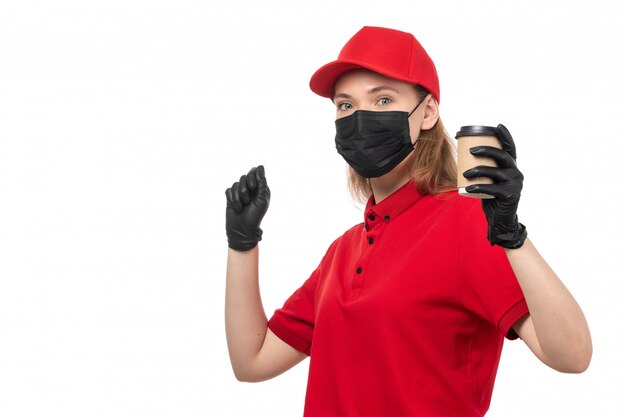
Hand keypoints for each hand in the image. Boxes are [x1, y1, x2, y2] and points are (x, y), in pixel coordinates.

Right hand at [225, 165, 270, 250]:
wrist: (243, 229)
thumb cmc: (255, 215)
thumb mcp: (261, 198)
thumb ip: (261, 182)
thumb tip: (260, 166)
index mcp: (259, 187)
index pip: (255, 172)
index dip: (252, 176)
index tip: (253, 186)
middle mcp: (249, 188)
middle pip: (244, 177)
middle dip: (245, 189)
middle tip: (248, 200)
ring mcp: (239, 192)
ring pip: (235, 184)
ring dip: (239, 197)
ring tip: (243, 207)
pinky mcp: (230, 197)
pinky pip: (229, 191)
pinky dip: (233, 200)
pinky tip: (237, 208)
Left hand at [462, 124, 527, 248]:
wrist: (500, 219)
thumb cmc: (491, 197)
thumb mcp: (488, 180)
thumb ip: (484, 169)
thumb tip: (466, 154)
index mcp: (511, 167)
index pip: (510, 148)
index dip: (506, 136)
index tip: (497, 126)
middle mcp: (516, 173)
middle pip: (503, 156)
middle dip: (487, 150)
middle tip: (471, 150)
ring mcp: (515, 184)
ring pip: (496, 172)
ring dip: (478, 170)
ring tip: (465, 172)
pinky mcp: (511, 196)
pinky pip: (493, 188)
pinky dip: (478, 187)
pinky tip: (467, 187)